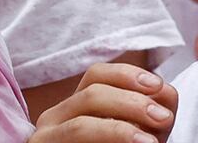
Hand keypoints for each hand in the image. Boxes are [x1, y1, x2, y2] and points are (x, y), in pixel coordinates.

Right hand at [29, 62, 177, 142]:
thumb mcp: (133, 136)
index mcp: (75, 107)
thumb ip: (148, 115)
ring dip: (119, 130)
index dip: (126, 76)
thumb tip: (164, 94)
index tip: (157, 85)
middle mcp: (55, 119)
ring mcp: (48, 141)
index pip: (96, 76)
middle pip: (90, 96)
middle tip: (162, 119)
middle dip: (131, 103)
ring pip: (80, 126)